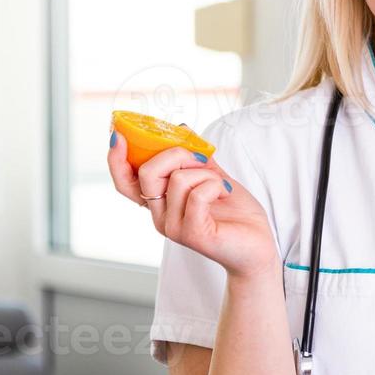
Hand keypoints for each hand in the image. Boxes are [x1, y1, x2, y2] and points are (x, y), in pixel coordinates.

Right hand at [107, 128, 277, 278]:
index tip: (118, 135)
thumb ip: (196, 157)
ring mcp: (173, 227)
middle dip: (176, 154)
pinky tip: (224, 194)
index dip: (116, 159)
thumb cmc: (236, 215)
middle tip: (201, 160)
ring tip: (220, 186)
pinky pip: (197, 194)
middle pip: (147, 172)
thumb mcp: (214, 176)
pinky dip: (215, 185)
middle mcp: (160, 216)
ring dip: (206, 173)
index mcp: (160, 202)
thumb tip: (181, 129)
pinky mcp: (191, 234)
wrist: (258, 246)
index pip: (125, 182)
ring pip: (177, 179)